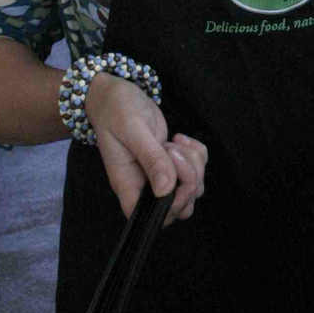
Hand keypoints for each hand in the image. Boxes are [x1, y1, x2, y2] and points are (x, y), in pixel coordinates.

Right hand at [84, 72, 207, 223]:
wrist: (115, 94)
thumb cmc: (115, 110)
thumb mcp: (132, 129)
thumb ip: (150, 158)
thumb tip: (165, 189)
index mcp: (129, 184)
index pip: (152, 217)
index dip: (171, 206)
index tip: (172, 177)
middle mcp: (145, 185)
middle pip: (180, 206)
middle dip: (188, 179)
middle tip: (172, 151)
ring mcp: (160, 175)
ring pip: (193, 187)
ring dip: (194, 164)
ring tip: (174, 143)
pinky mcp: (172, 162)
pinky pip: (198, 168)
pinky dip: (197, 153)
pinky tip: (179, 139)